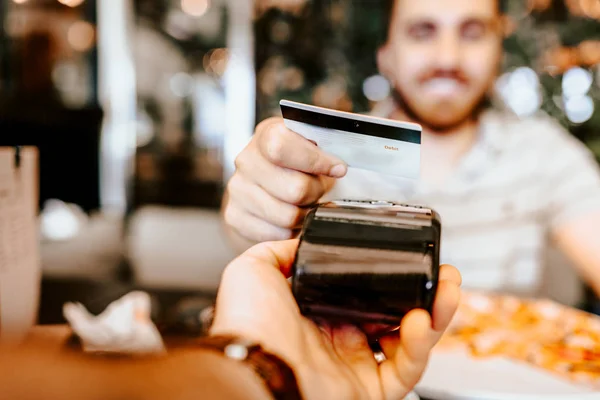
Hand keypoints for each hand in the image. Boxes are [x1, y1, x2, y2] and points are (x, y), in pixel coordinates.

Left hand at [210, 240, 461, 399]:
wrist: (252, 369)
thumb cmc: (247, 326)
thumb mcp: (253, 270)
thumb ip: (278, 251)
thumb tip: (301, 242)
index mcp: (317, 314)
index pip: (366, 295)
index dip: (392, 278)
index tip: (410, 259)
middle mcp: (339, 342)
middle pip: (395, 317)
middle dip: (425, 294)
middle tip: (443, 275)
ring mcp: (356, 368)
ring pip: (410, 344)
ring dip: (435, 317)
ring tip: (446, 290)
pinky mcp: (370, 393)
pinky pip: (407, 372)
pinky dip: (420, 346)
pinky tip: (421, 319)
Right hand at [222, 117, 347, 243]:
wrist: (268, 184)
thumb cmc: (300, 163)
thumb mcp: (316, 146)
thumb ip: (331, 148)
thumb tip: (340, 168)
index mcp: (267, 134)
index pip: (281, 146)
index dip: (315, 160)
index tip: (338, 169)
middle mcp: (247, 159)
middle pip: (294, 189)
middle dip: (316, 194)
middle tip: (319, 192)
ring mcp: (238, 189)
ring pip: (287, 216)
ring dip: (305, 215)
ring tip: (305, 205)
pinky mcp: (235, 215)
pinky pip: (276, 233)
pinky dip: (290, 231)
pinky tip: (291, 218)